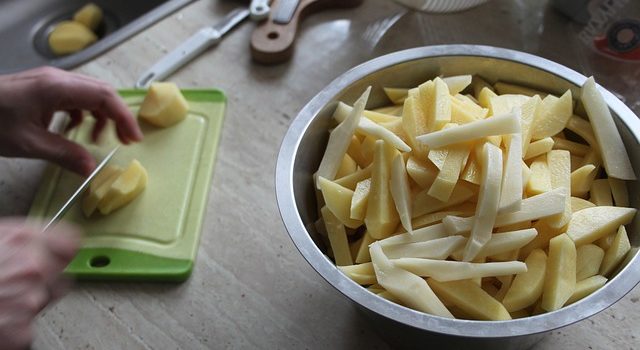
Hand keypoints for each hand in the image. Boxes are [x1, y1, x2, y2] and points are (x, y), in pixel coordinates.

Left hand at [0, 67, 142, 175]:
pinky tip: (74, 131)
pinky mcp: (42, 88)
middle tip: (125, 141)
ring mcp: (49, 81)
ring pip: (89, 94)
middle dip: (117, 116)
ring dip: (100, 116)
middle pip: (101, 92)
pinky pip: (74, 97)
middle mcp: (57, 79)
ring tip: (98, 140)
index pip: (104, 96)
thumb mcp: (28, 143)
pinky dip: (82, 114)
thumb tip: (91, 169)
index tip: (134, 139)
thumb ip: (64, 154)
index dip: (124, 117)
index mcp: (57, 88)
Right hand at [0, 219, 79, 349]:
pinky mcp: (23, 332)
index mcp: (25, 241)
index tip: (60, 253)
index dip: (62, 249)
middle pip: (62, 275)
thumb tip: (37, 239)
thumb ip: (18, 238)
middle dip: (45, 279)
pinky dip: (13, 327)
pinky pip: (26, 329)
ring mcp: (31, 302)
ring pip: (44, 302)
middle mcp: (35, 269)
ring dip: (27, 302)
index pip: (70, 243)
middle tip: (16, 283)